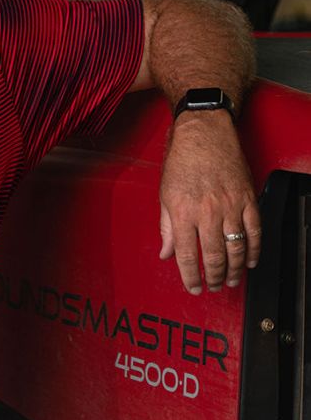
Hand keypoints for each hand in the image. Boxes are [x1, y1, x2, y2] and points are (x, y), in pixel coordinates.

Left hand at [159, 113, 260, 294]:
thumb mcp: (164, 194)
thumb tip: (166, 253)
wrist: (204, 132)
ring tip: (231, 281)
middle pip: (214, 256)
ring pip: (236, 247)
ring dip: (234, 269)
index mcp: (183, 212)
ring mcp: (231, 205)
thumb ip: (166, 227)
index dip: (190, 277)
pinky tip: (249, 260)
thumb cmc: (182, 160)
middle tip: (214, 287)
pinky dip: (254, 249)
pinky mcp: (247, 198)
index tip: (193, 287)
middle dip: (214, 277)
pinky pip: (255, 230)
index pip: (187, 255)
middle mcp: (207, 211)